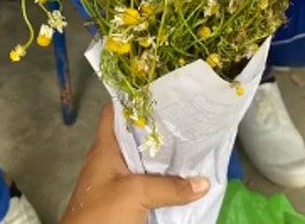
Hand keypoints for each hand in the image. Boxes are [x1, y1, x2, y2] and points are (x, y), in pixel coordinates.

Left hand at [60, 104, 209, 223]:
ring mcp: (117, 182)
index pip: (113, 112)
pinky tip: (186, 181)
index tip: (161, 94)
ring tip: (194, 148)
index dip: (133, 100)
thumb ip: (170, 186)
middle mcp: (110, 161)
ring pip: (144, 163)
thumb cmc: (101, 214)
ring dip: (165, 160)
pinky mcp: (125, 202)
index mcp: (104, 148)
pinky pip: (148, 186)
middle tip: (189, 122)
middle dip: (160, 131)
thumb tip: (203, 182)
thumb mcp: (136, 193)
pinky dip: (165, 183)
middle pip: (135, 138)